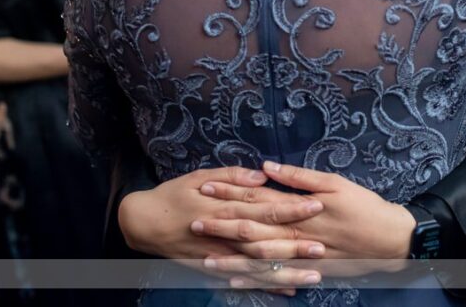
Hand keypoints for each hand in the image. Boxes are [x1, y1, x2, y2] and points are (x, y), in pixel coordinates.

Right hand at [119, 166, 326, 290]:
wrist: (143, 222)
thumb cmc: (174, 194)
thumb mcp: (200, 176)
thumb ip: (232, 176)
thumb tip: (262, 175)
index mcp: (225, 205)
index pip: (264, 206)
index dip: (291, 207)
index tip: (316, 205)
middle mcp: (224, 233)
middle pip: (265, 240)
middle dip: (294, 244)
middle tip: (323, 247)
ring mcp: (218, 254)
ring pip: (258, 265)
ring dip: (285, 271)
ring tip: (313, 275)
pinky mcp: (212, 268)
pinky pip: (242, 280)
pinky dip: (264, 286)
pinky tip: (286, 290)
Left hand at [199, 161, 414, 283]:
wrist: (391, 239)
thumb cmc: (364, 206)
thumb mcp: (335, 182)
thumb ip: (299, 176)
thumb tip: (267, 166)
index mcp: (299, 207)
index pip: (257, 197)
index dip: (230, 192)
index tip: (205, 188)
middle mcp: (295, 232)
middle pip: (252, 228)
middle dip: (222, 225)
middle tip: (194, 222)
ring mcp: (300, 254)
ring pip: (259, 257)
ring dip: (231, 257)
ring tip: (204, 256)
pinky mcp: (307, 269)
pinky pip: (276, 277)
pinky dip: (254, 280)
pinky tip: (234, 283)